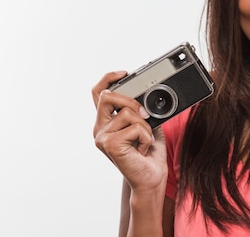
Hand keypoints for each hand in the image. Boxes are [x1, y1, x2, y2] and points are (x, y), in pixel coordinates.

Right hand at [92, 71, 167, 193]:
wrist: (151, 177)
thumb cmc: (148, 152)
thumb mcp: (147, 123)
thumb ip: (140, 108)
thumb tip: (146, 94)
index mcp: (106, 121)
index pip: (98, 93)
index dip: (108, 78)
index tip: (124, 72)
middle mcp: (100, 128)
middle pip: (108, 96)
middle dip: (131, 100)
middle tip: (145, 115)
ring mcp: (102, 137)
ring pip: (127, 112)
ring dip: (145, 125)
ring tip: (144, 140)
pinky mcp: (109, 144)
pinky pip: (135, 126)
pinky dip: (146, 136)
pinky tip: (142, 148)